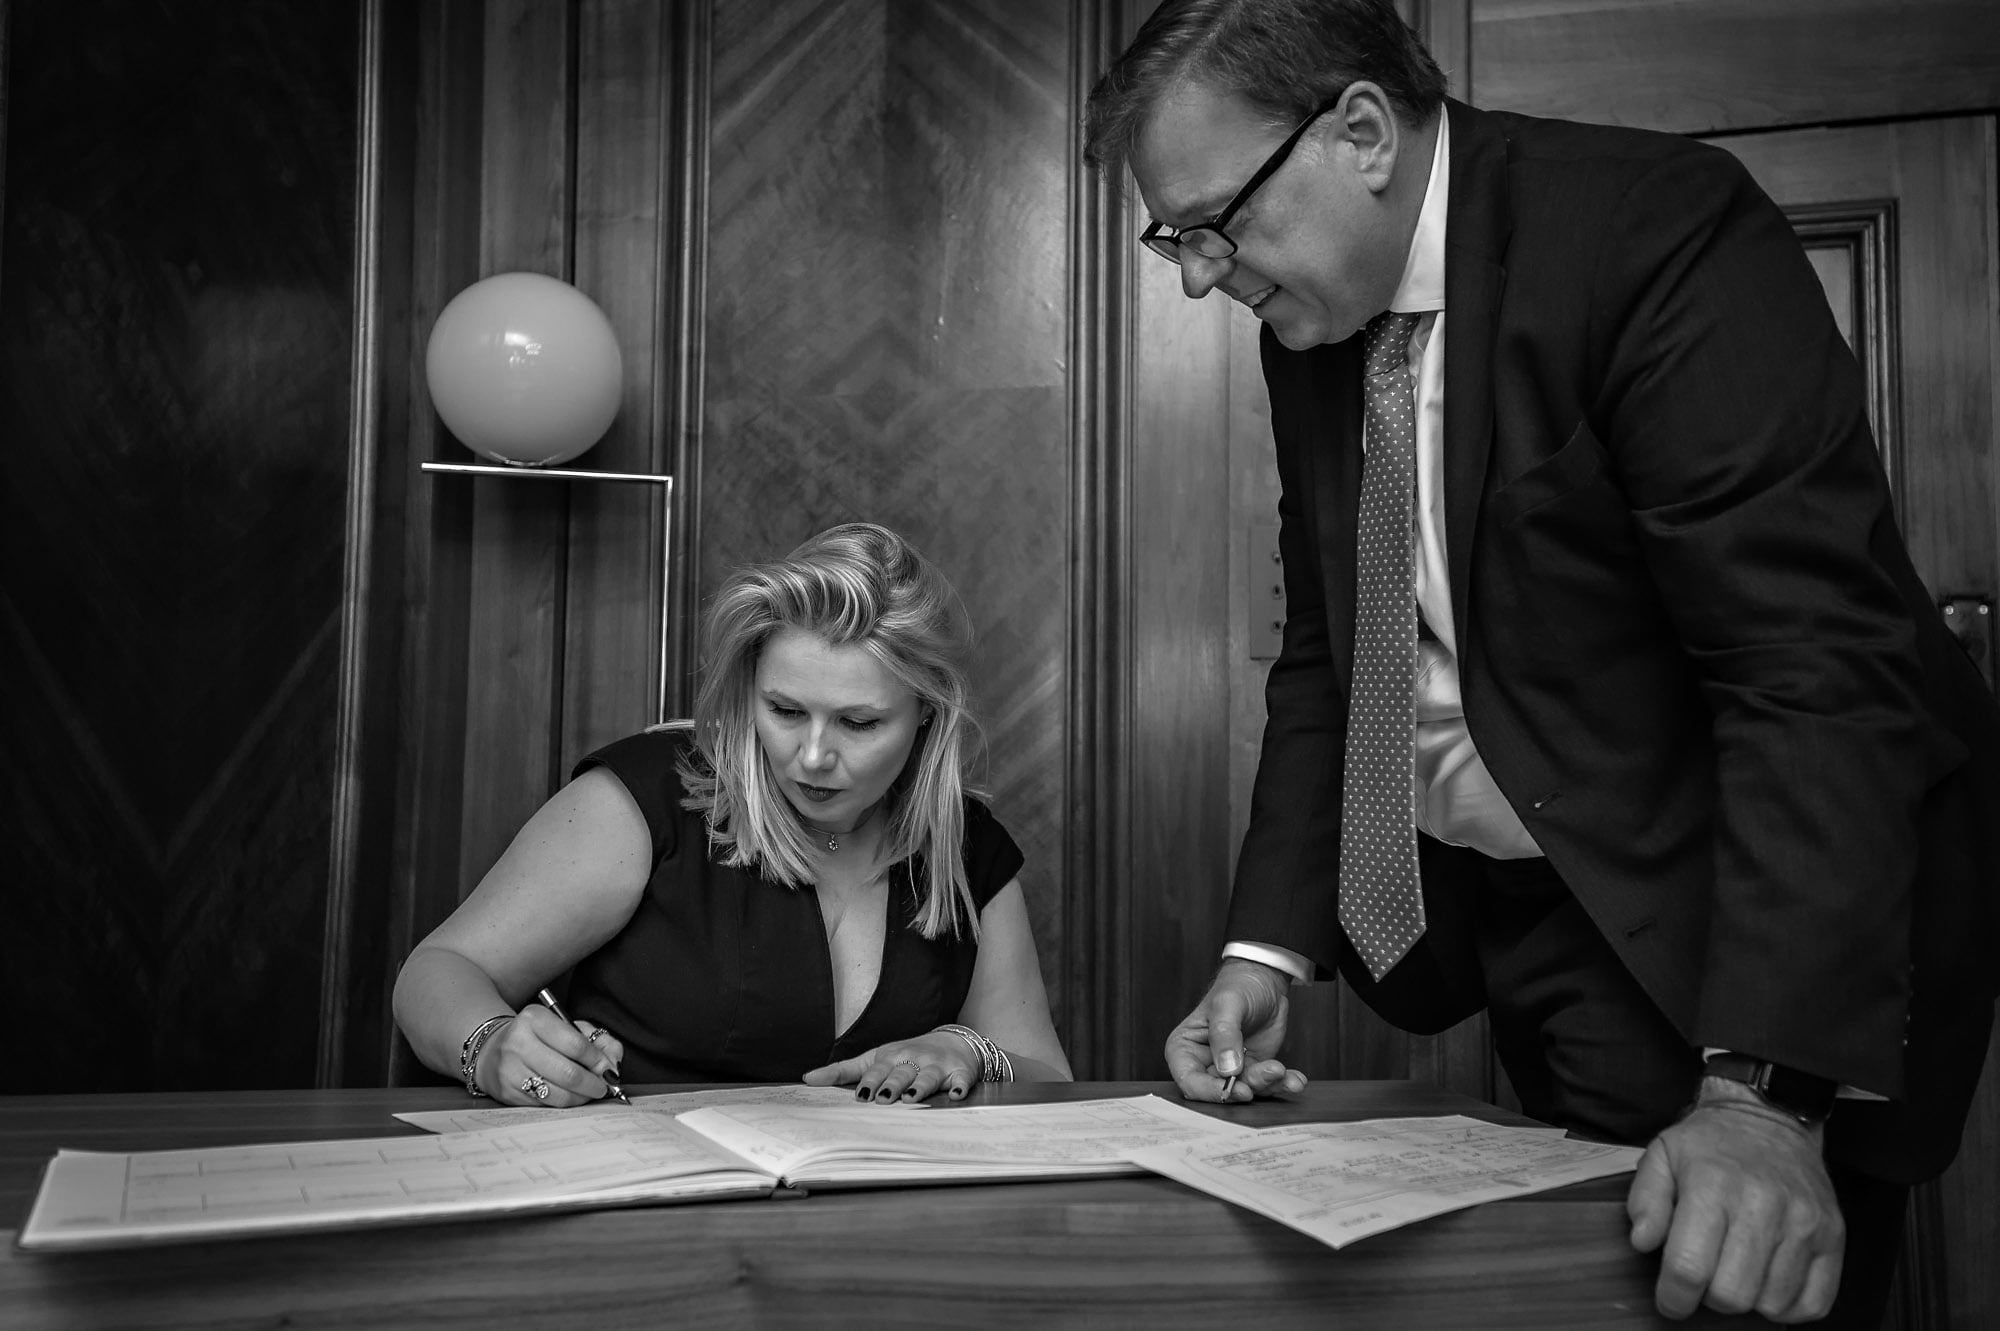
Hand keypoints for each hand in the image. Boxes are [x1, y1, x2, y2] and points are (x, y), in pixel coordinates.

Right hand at [478, 1005, 625, 1106]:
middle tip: (603, 1087)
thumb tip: (614, 1063)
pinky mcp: (507, 1092)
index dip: (598, 1061)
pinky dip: (563, 1103)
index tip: (608, 1068)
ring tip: (588, 1093)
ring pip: (557, 1094)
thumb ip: (597, 1040)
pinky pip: (544, 1104)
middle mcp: (519, 1043)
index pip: (576, 1045)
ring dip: (580, 1098)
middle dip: (593, 1084)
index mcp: (535, 1019)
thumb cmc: (538, 1037)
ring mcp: (510, 1069)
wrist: (491, 1050)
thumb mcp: (565, 1026)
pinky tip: (569, 1096)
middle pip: (568, 1073)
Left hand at [803, 1032, 982, 1102]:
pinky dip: (961, 1086)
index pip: (878, 1070)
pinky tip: (957, 1094)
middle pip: (901, 1073)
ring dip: (920, 1086)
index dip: (870, 1082)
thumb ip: (843, 1071)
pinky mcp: (960, 1072)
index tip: (861, 1096)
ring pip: (928, 1076)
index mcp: (891, 1057)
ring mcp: (938, 1066)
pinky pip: (962, 1080)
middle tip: (884, 1099)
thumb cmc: (906, 1056)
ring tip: (912, 1098)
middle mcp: (914, 1059)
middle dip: (892, 1084)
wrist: (952, 1041)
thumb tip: (807, 1078)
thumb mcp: (875, 1059)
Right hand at [1164, 959, 1308, 1101]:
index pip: (1189, 1081)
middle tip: (1268, 1076)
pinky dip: (1283, 1084)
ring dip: (1268, 1083)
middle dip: (1247, 1088)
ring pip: (1247, 1089)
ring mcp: (1230, 1070)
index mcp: (1185, 1049)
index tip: (1237, 1089)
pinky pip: (1268, 1085)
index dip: (1211, 1091)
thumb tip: (1227, 1069)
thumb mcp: (1228, 1004)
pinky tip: (1296, 1080)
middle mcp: (1204, 1064)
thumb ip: (1224, 1034)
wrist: (1263, 982)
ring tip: (1281, 1069)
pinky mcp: (1253, 1070)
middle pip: (1220, 1092)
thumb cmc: (1236, 987)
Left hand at [1627, 1079, 1843, 1321]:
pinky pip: (1814, 1303)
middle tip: (1705, 1279)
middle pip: (1732, 1295)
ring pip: (1772, 1304)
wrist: (1769, 1118)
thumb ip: (1645, 1200)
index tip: (1669, 1299)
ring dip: (1749, 1301)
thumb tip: (1644, 1242)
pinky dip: (1788, 1306)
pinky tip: (1768, 1282)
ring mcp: (1804, 1223)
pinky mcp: (1833, 1237)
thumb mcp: (1661, 1156)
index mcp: (1712, 1185)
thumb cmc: (1710, 1144)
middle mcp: (1763, 1205)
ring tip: (1737, 1271)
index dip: (1673, 1297)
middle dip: (1709, 1299)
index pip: (1689, 1267)